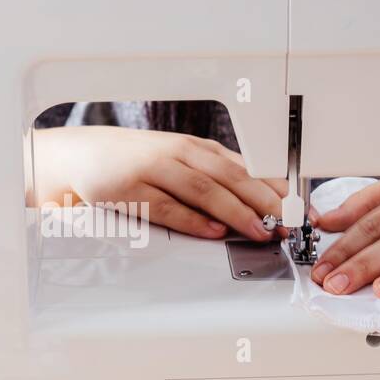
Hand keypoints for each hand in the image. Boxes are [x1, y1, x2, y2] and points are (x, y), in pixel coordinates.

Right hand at [32, 126, 287, 239]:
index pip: (245, 166)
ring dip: (236, 211)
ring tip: (259, 229)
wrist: (83, 155)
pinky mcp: (132, 190)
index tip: (297, 207)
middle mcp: (179, 154)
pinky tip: (213, 231)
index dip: (274, 187)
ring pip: (205, 189)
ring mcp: (155, 171)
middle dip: (264, 200)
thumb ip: (214, 177)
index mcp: (196, 148)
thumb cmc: (135, 161)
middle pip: (231, 176)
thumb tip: (260, 198)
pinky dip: (193, 220)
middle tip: (286, 221)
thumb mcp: (179, 161)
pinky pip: (168, 207)